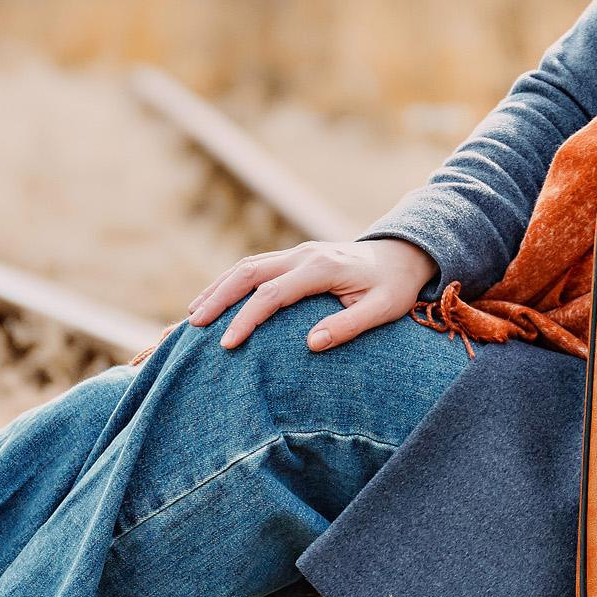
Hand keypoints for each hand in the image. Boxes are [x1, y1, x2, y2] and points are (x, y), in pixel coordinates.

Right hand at [185, 237, 439, 352]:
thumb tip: (310, 344)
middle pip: (249, 272)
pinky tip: (214, 302)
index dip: (247, 318)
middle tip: (193, 326)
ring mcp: (297, 252)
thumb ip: (348, 325)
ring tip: (192, 317)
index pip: (274, 293)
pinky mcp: (293, 257)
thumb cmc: (394, 287)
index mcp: (323, 267)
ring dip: (217, 288)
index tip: (227, 344)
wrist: (403, 254)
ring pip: (246, 266)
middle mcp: (304, 254)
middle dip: (218, 298)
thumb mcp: (383, 309)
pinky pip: (254, 267)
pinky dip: (229, 283)